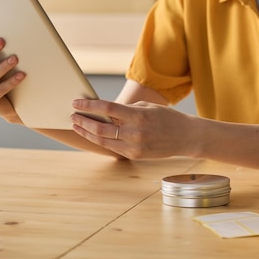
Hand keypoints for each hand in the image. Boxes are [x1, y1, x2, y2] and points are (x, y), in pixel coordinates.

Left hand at [70, 99, 199, 159]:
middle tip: (72, 115)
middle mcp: (135, 133)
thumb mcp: (147, 107)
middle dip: (84, 121)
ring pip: (103, 141)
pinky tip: (92, 135)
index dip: (89, 106)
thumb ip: (126, 110)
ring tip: (78, 125)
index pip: (108, 109)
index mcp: (139, 116)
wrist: (186, 137)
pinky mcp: (135, 156)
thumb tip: (104, 112)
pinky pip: (113, 148)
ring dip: (88, 133)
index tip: (76, 103)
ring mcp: (135, 147)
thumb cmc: (166, 118)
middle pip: (101, 128)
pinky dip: (100, 141)